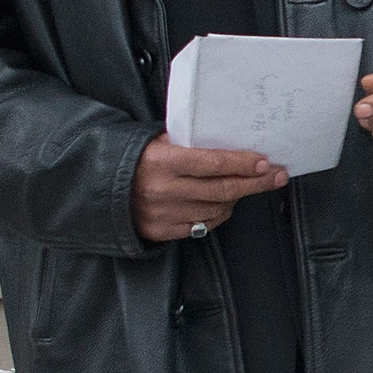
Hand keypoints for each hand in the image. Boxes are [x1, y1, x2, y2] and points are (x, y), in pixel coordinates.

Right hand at [131, 134, 283, 243]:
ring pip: (216, 210)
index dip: (244, 164)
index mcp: (162, 162)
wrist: (96, 184)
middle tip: (276, 177)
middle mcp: (163, 190)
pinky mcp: (160, 231)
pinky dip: (217, 215)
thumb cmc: (134, 157)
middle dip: (255, 183)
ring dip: (236, 199)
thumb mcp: (157, 141)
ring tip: (246, 186)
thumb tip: (233, 147)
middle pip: (223, 190)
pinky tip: (224, 205)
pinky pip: (201, 226)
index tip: (266, 162)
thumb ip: (189, 145)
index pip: (214, 163)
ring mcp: (162, 214)